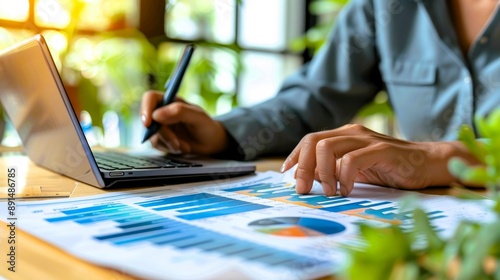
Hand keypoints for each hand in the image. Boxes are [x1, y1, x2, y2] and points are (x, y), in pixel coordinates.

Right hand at [140, 90, 227, 154]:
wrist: (212, 143)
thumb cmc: (207, 126)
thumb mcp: (198, 117)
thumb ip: (180, 112)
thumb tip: (156, 115)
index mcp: (171, 101)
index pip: (150, 98)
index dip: (145, 108)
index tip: (148, 123)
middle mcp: (163, 112)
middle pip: (149, 120)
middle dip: (163, 134)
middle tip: (176, 142)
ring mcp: (161, 126)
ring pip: (152, 135)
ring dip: (168, 143)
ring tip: (185, 146)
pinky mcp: (161, 139)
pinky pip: (157, 144)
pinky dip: (169, 148)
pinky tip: (182, 147)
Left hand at [280, 124, 476, 195]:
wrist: (426, 164)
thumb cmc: (388, 168)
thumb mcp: (354, 170)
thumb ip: (333, 170)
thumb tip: (306, 179)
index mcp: (343, 136)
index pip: (309, 140)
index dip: (295, 156)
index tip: (287, 174)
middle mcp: (352, 133)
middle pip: (314, 142)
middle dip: (303, 167)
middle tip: (304, 189)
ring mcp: (367, 139)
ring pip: (328, 148)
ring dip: (322, 173)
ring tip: (330, 192)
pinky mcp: (383, 150)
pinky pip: (352, 160)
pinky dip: (344, 177)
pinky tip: (347, 190)